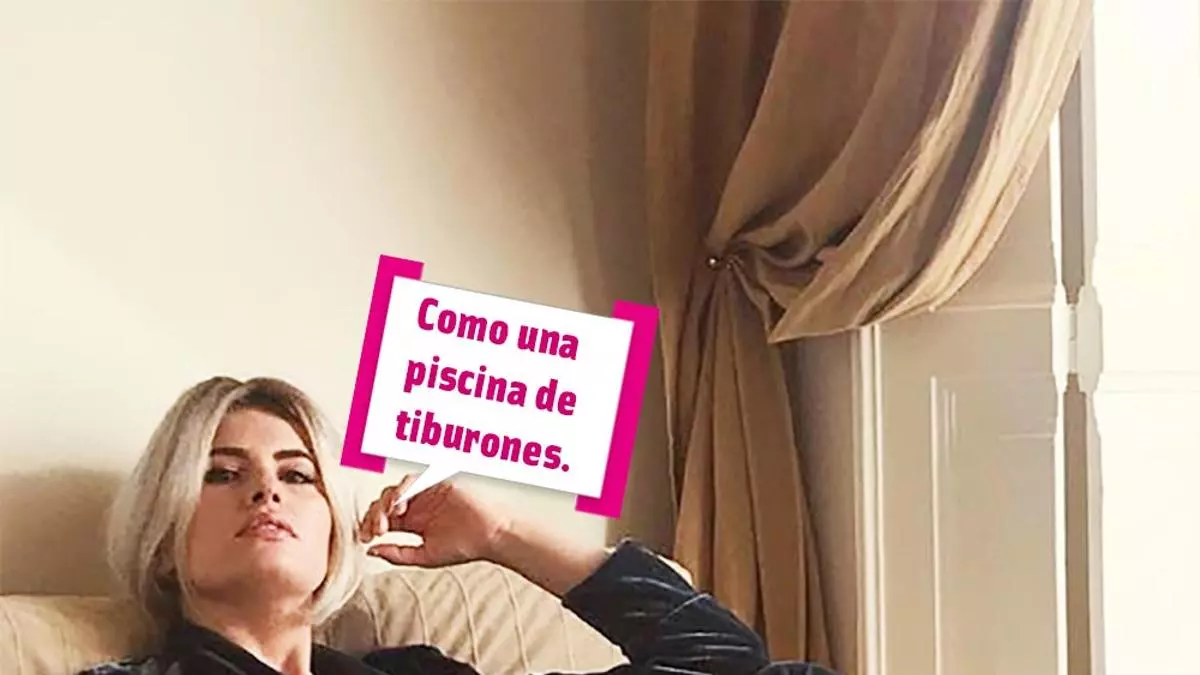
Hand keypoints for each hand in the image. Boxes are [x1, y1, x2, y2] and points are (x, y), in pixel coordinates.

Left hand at [357, 474, 511, 567]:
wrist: (490, 536)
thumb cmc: (464, 547)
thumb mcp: (424, 556)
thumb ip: (397, 553)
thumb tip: (370, 550)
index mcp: (413, 521)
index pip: (382, 517)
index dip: (369, 525)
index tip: (365, 539)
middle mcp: (417, 504)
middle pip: (382, 502)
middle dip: (373, 516)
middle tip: (374, 532)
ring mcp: (425, 492)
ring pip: (393, 490)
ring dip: (383, 505)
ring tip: (384, 523)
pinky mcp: (436, 481)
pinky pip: (411, 481)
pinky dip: (400, 492)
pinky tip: (399, 508)